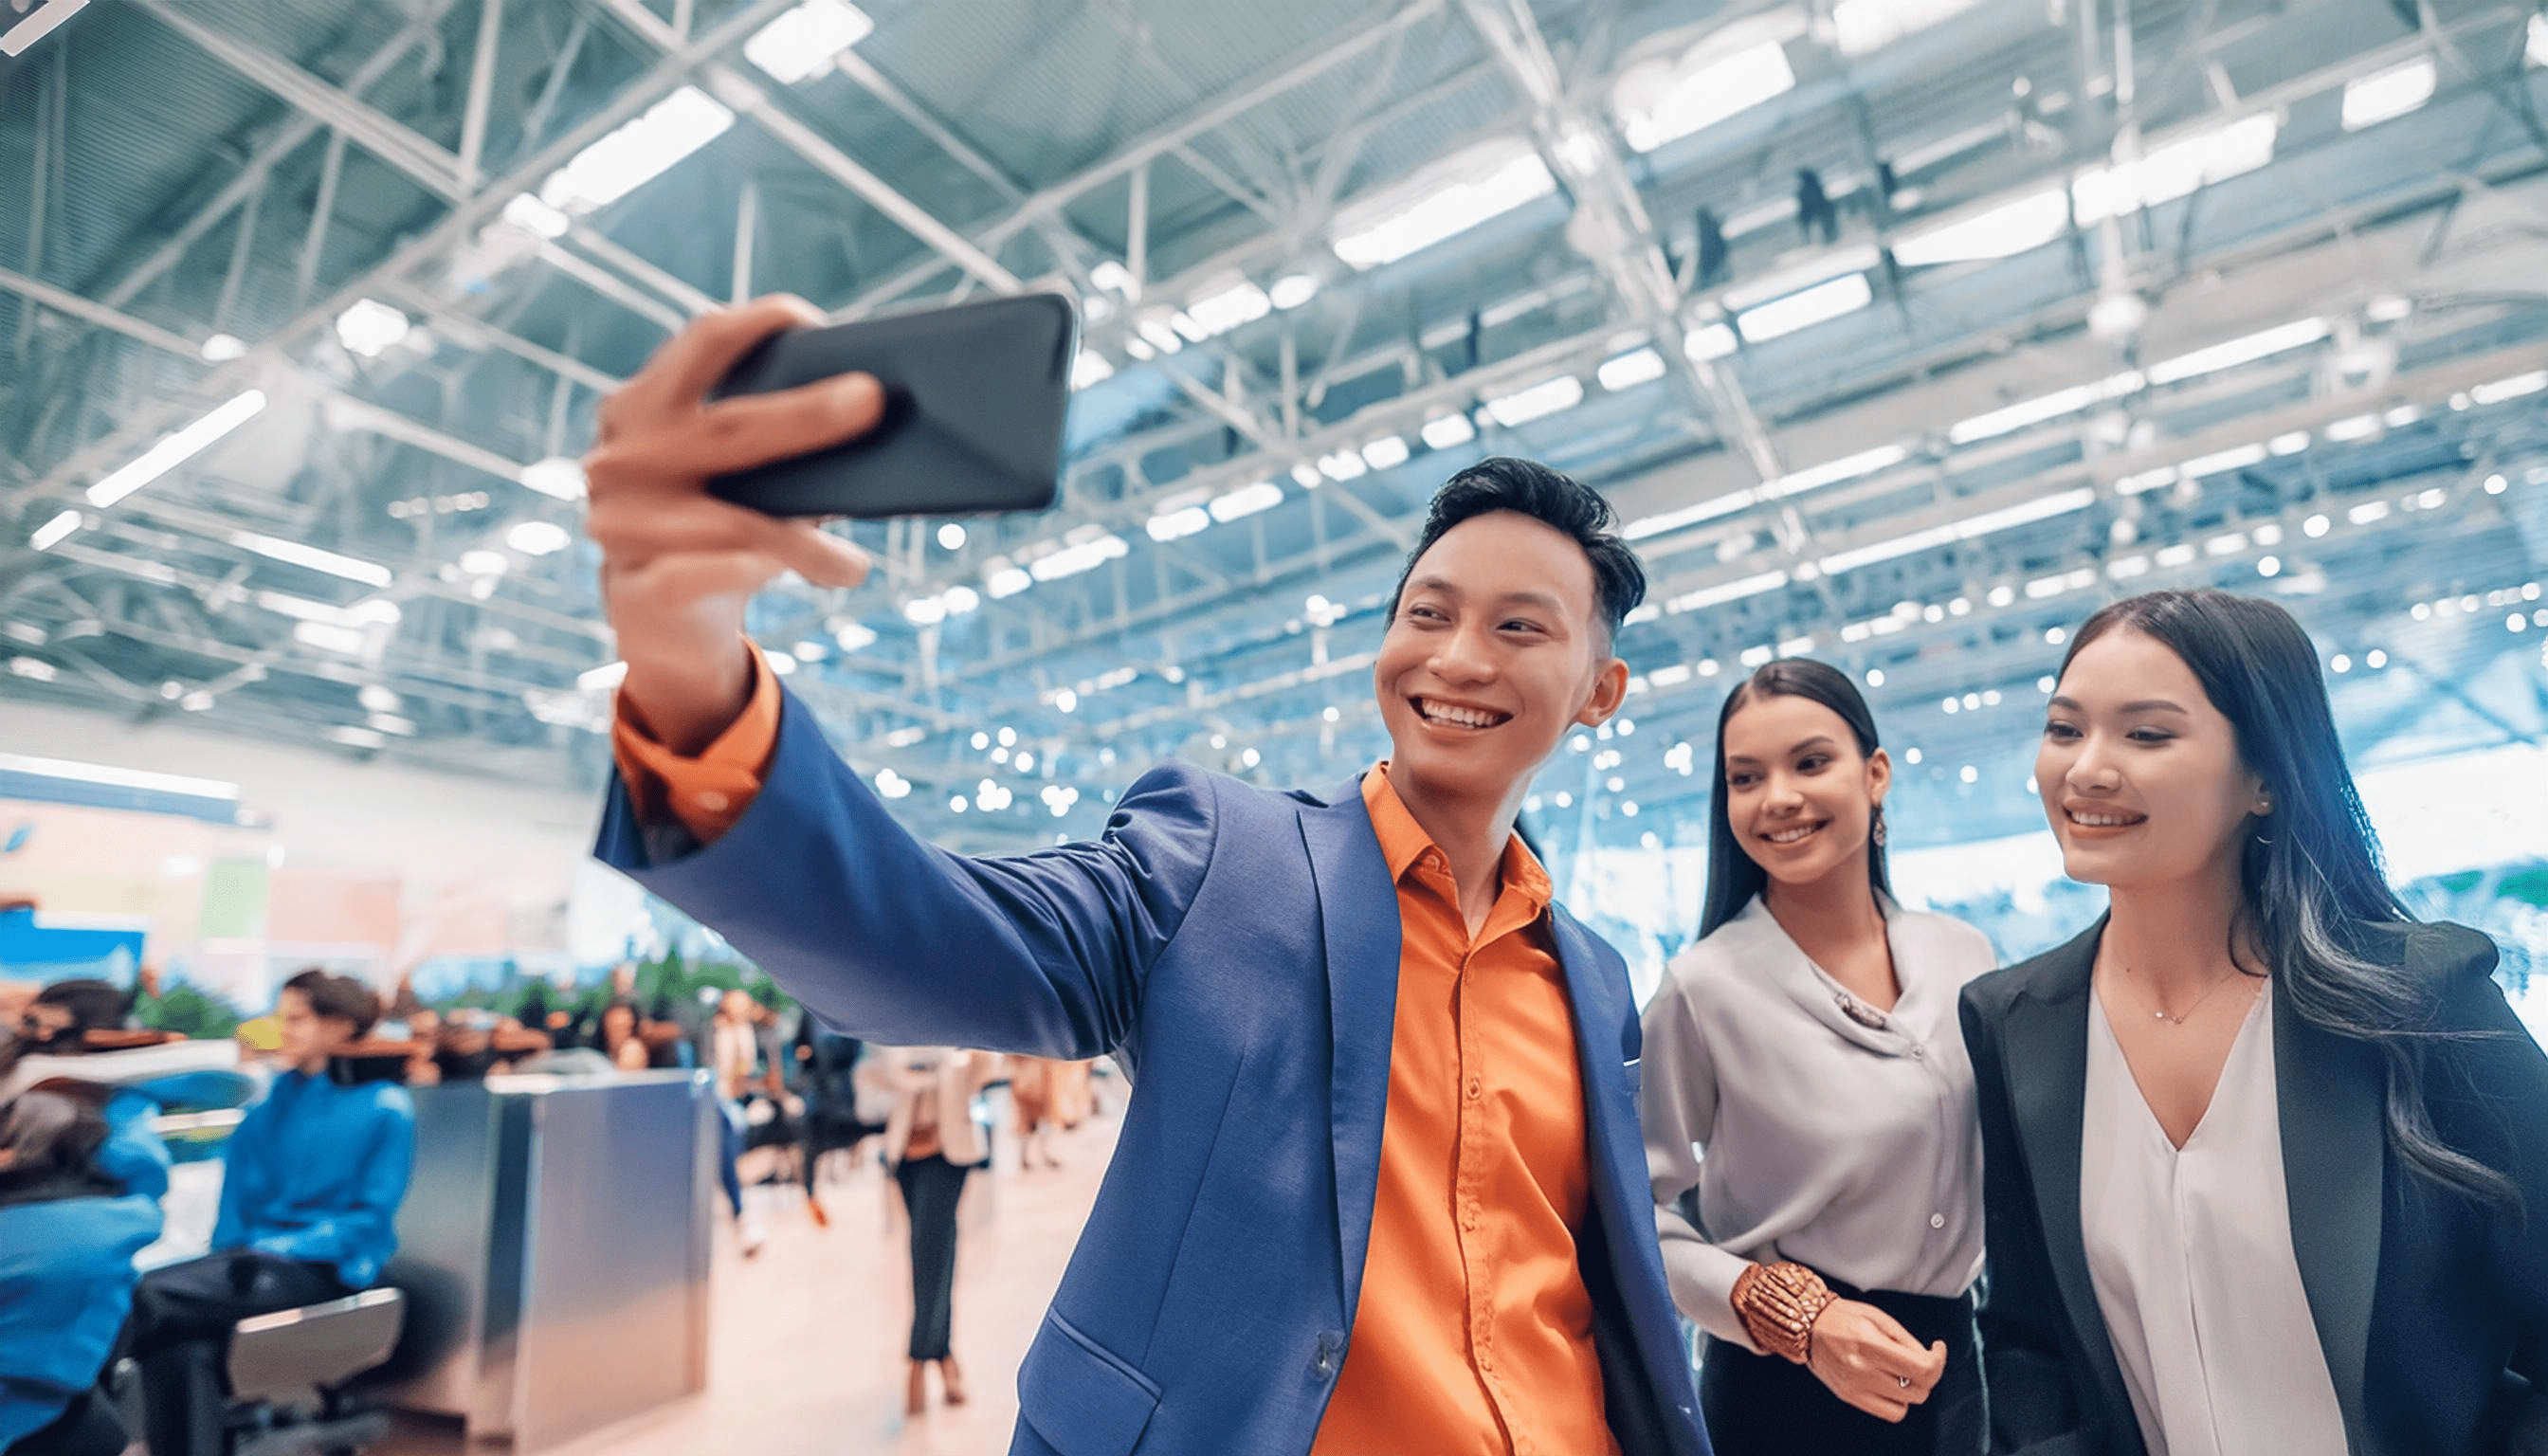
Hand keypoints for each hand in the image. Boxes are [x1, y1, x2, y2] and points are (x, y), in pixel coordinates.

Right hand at [583, 295, 887, 753]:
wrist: (658, 614)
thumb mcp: (730, 470)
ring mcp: (622, 521)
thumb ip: (773, 437)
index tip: (824, 327)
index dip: (763, 323)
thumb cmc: (713, 519)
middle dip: (806, 414)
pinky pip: (716, 575)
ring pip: (735, 522)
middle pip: (728, 427)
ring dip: (805, 540)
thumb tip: (870, 409)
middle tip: (871, 399)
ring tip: (857, 561)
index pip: (704, 342)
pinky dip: (764, 574)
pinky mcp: (638, 585)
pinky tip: (821, 576)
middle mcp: (622, 456)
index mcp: (642, 405)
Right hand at [1804, 1297, 1947, 1421]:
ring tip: (1901, 1370)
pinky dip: (1898, 1402)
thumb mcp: (1879, 1317)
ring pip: (1907, 1403)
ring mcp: (1854, 1386)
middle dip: (1928, 1373)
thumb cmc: (1844, 1316)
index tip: (1936, 1349)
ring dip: (1912, 1387)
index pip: (1922, 1368)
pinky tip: (1891, 1384)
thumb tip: (1930, 1360)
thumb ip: (1906, 1341)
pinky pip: (1891, 1413)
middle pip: (1919, 1388)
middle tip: (1920, 1358)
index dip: (1938, 1360)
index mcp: (1870, 1343)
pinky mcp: (1850, 1397)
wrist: (1808, 1326)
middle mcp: (1861, 1368)